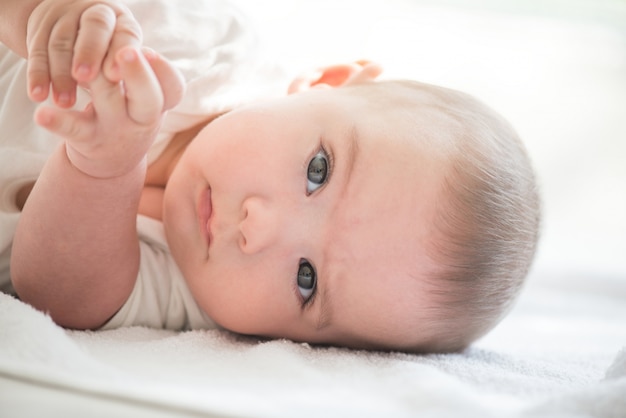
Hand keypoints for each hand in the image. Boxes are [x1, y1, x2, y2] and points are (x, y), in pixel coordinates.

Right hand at [26, 0, 141, 107]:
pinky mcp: (40, 28)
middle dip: (87, 53)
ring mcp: (66, 17)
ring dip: (61, 73)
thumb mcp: (122, 59)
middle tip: (83, 77)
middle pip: (93, 27)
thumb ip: (126, 72)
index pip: (124, 33)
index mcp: (123, 22)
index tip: (115, 75)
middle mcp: (96, 13)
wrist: (72, 30)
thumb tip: (128, 92)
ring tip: (64, 102)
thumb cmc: (109, 55)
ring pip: (61, 42)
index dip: (120, 51)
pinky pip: (38, 51)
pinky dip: (37, 75)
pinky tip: (39, 94)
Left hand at [34, 46, 183, 178]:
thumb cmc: (130, 117)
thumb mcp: (145, 99)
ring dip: (98, 80)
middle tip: (128, 51)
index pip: (173, 87)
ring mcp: (115, 128)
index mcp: (158, 103)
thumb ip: (142, 72)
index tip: (148, 52)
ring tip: (84, 69)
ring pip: (109, 101)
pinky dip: (57, 122)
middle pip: (149, 97)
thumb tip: (133, 48)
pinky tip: (42, 114)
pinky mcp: (88, 139)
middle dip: (139, 74)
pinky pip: (74, 129)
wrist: (113, 163)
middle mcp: (142, 117)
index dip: (164, 70)